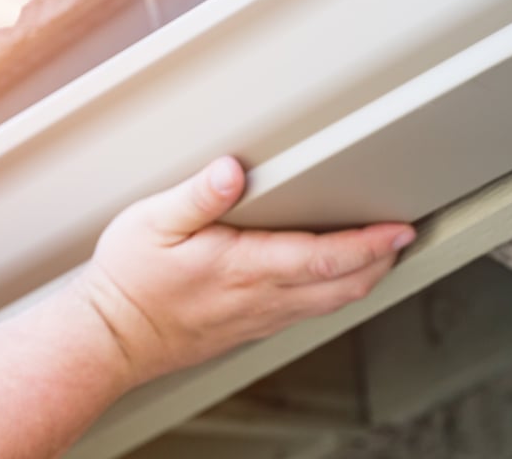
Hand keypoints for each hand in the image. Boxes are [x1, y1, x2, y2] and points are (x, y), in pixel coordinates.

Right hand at [74, 156, 414, 385]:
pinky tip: (334, 276)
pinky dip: (335, 291)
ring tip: (382, 252)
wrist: (106, 341)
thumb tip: (231, 170)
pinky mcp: (251, 327)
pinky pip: (308, 311)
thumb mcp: (151, 223)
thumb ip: (197, 194)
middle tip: (404, 235)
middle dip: (381, 261)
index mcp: (243, 267)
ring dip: (364, 277)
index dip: (370, 244)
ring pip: (330, 303)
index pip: (324, 258)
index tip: (399, 228)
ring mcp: (259, 317)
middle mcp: (260, 297)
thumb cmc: (127, 282)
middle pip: (343, 285)